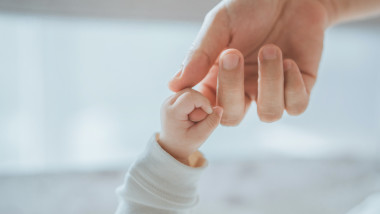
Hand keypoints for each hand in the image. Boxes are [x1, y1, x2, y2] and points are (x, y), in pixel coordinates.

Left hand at [158, 88, 222, 164]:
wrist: (171, 146)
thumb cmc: (184, 143)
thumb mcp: (200, 136)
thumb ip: (211, 122)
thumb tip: (220, 108)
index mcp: (172, 112)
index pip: (191, 96)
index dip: (204, 102)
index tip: (208, 114)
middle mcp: (168, 103)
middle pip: (191, 92)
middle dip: (201, 103)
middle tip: (200, 119)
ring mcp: (169, 100)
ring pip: (191, 92)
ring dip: (198, 103)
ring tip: (196, 118)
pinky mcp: (173, 99)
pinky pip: (189, 95)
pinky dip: (195, 103)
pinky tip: (194, 114)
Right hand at [169, 0, 330, 123]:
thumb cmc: (250, 6)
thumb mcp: (220, 24)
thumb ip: (199, 55)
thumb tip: (174, 86)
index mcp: (219, 77)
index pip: (204, 107)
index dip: (200, 106)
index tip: (198, 87)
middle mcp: (244, 88)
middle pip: (232, 117)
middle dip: (232, 88)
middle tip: (233, 54)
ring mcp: (271, 89)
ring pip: (268, 114)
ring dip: (269, 82)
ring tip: (271, 48)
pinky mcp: (299, 85)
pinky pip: (296, 106)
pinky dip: (292, 86)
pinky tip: (289, 60)